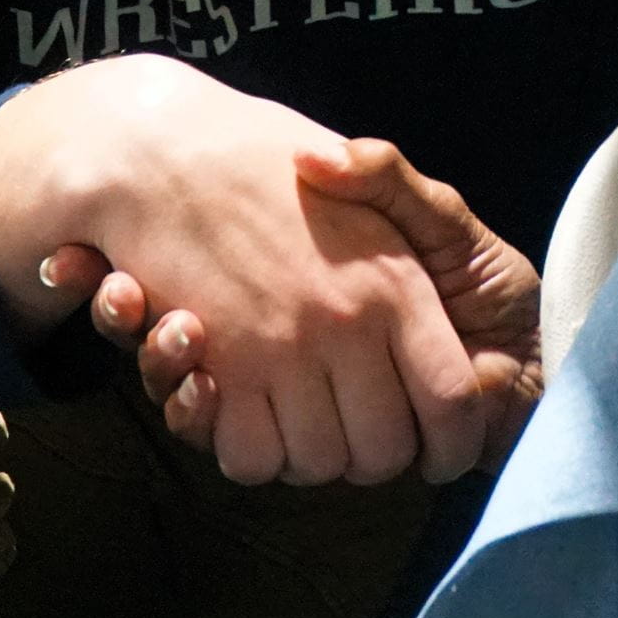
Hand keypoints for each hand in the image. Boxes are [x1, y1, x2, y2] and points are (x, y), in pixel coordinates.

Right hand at [0, 56, 491, 488]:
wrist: (162, 155)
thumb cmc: (282, 177)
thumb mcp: (368, 177)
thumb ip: (398, 189)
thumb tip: (413, 233)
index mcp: (397, 283)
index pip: (452, 400)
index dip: (455, 439)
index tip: (445, 446)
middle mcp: (343, 323)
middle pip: (382, 452)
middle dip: (378, 459)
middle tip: (366, 431)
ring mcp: (277, 351)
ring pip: (317, 462)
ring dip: (316, 459)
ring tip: (317, 421)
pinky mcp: (219, 373)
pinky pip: (252, 456)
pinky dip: (259, 453)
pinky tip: (267, 421)